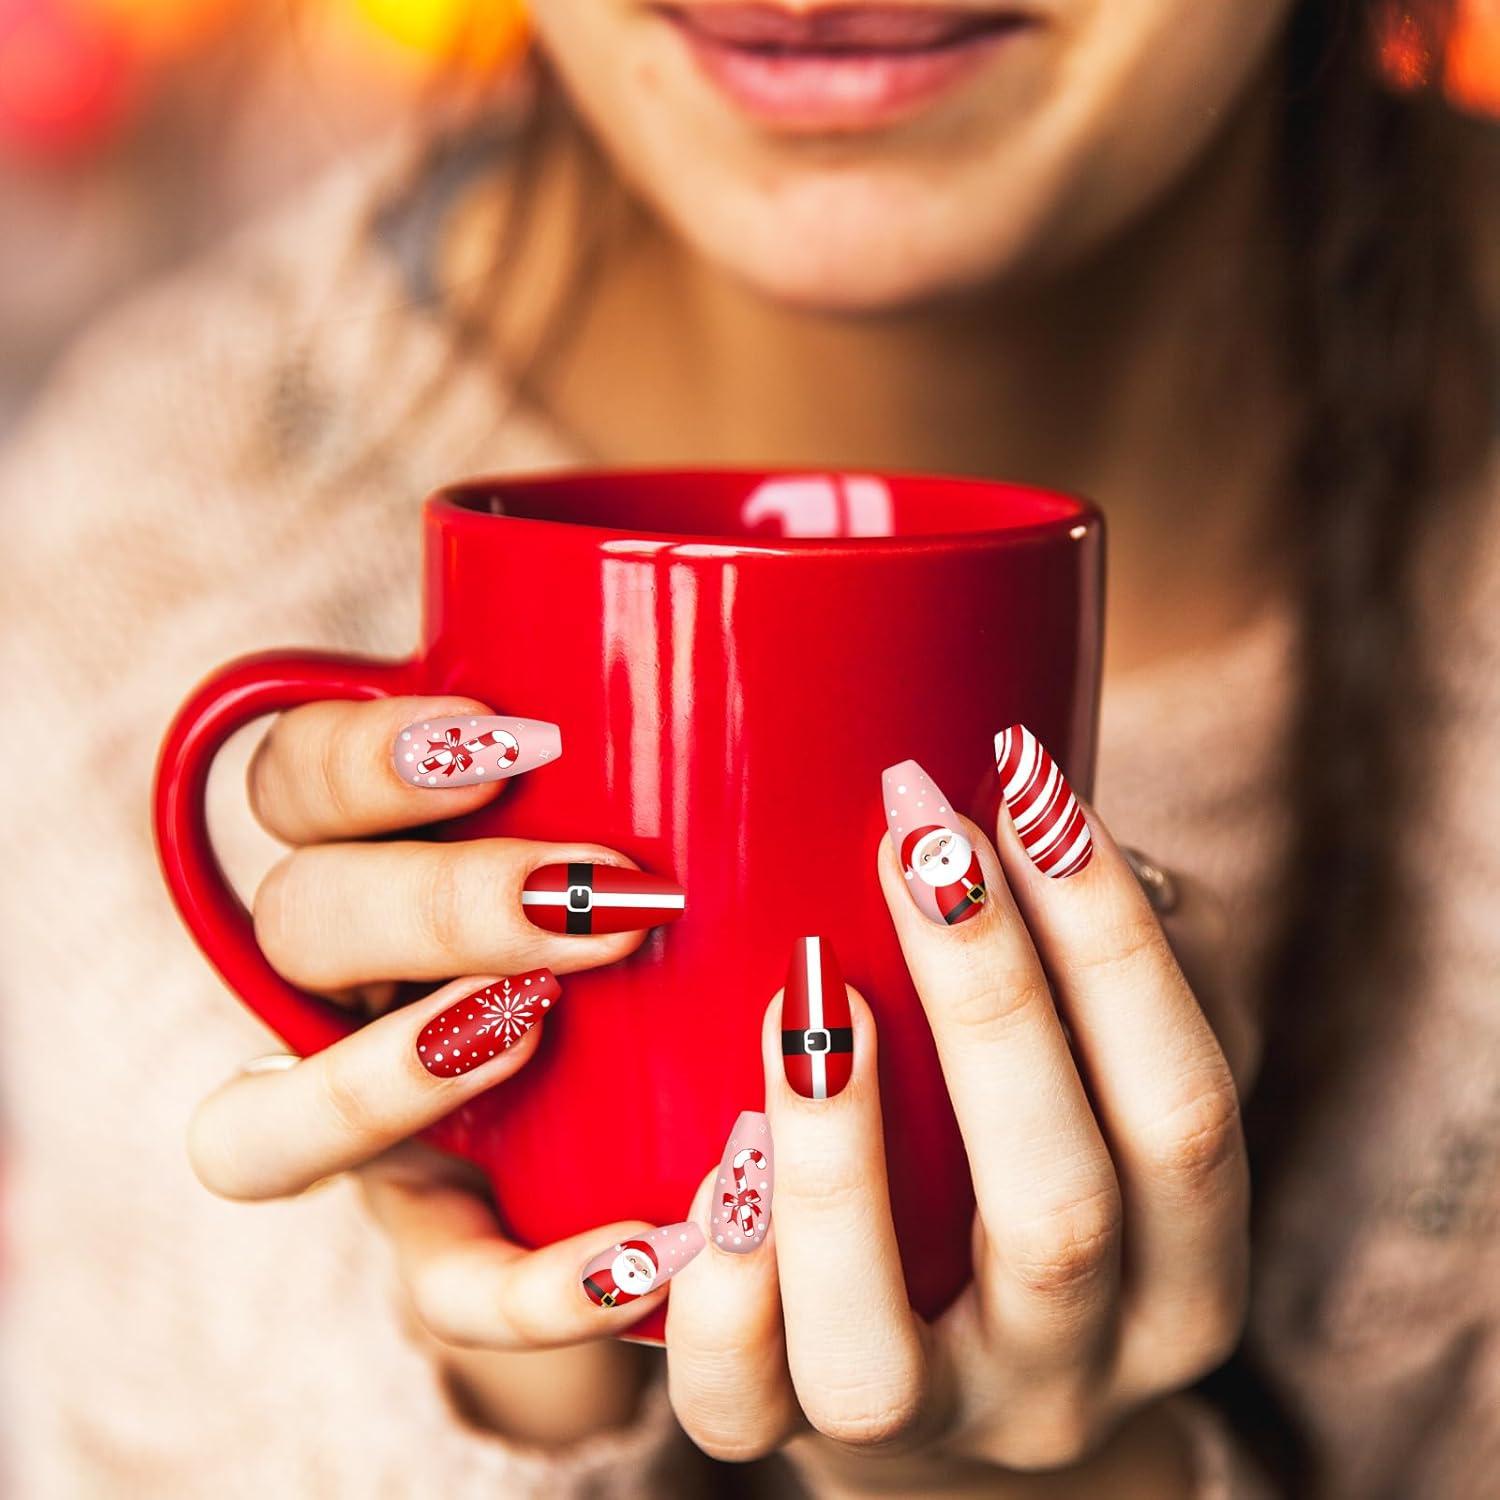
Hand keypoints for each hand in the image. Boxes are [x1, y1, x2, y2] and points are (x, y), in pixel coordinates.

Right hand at [187, 697, 682, 1440]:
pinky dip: (529, 1288)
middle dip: (436, 901)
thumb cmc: (699, 928)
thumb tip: (890, 739)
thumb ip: (709, 778)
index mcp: (391, 856)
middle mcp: (352, 987)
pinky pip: (435, 1291)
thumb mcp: (694, 838)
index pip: (292, 781)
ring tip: (532, 1031)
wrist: (696, 1114)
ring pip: (257, 1124)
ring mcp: (373, 1127)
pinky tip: (648, 1256)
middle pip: (296, 921)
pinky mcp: (441, 1252)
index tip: (520, 738)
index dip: (364, 757)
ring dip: (383, 1074)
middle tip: (605, 897)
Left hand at [663, 736, 1249, 1495]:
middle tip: (914, 838)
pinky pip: (741, 1409)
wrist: (961, 1387)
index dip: (1113, 945)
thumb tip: (1032, 811)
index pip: (1184, 1109)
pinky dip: (721, 1285)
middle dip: (987, 1003)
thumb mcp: (1106, 1082)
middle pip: (1054, 1211)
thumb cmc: (1032, 1173)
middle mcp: (1075, 1369)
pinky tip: (710, 1157)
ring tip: (803, 988)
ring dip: (834, 1155)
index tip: (1026, 777)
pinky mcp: (795, 1446)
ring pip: (877, 1345)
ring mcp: (932, 1424)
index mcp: (1185, 1270)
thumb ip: (1103, 965)